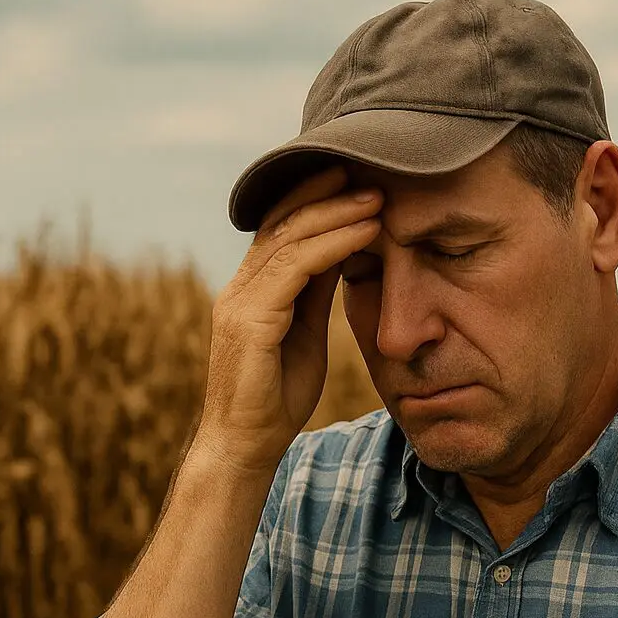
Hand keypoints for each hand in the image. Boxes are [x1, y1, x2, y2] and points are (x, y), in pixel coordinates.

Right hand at [192, 165, 382, 475]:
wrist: (245, 446)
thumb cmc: (275, 398)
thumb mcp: (304, 334)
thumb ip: (314, 294)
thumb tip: (342, 252)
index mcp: (250, 290)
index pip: (279, 227)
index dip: (314, 197)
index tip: (356, 178)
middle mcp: (240, 288)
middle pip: (281, 220)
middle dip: (325, 192)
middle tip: (371, 172)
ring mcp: (240, 302)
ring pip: (289, 237)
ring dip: (337, 212)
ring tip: (377, 196)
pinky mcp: (250, 321)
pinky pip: (295, 269)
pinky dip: (334, 245)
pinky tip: (366, 233)